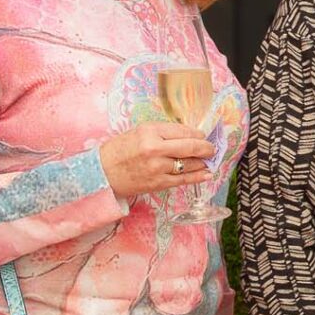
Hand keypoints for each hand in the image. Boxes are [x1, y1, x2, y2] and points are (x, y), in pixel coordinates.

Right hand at [99, 123, 214, 199]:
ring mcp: (157, 168)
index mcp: (150, 132)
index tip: (204, 135)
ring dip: (203, 162)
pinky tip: (206, 174)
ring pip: (189, 164)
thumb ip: (163, 131)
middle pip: (191, 147)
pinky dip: (197, 177)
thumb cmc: (120, 149)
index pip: (183, 131)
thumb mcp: (140, 131)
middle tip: (212, 148)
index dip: (198, 133)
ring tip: (209, 160)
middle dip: (206, 147)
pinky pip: (183, 180)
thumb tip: (189, 134)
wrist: (101, 173)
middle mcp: (155, 149)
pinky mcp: (158, 183)